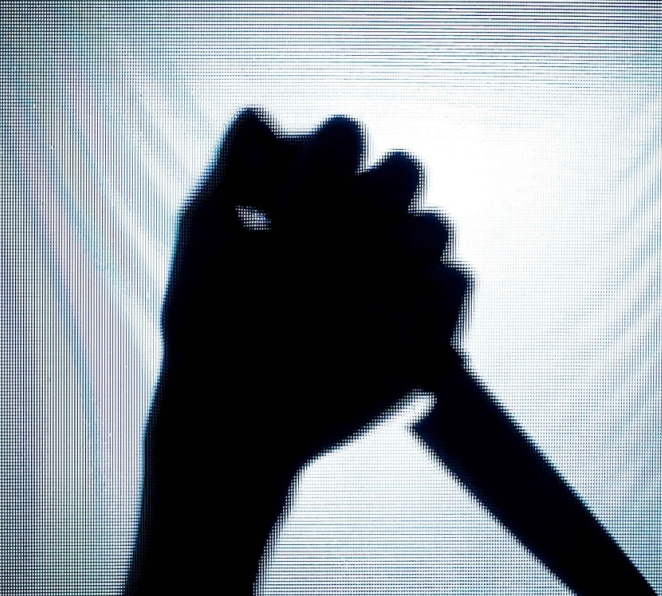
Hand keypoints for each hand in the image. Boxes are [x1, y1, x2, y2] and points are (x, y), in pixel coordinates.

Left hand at [155, 108, 469, 489]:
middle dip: (372, 197)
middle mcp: (366, 225)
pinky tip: (378, 324)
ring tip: (344, 298)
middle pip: (404, 170)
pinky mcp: (432, 321)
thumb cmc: (210, 322)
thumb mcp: (206, 237)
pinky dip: (426, 294)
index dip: (328, 157)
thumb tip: (263, 117)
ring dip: (396, 250)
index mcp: (314, 193)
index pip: (346, 136)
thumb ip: (233, 167)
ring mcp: (403, 273)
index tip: (286, 204)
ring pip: (435, 225)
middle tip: (326, 244)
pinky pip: (455, 280)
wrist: (237, 412)